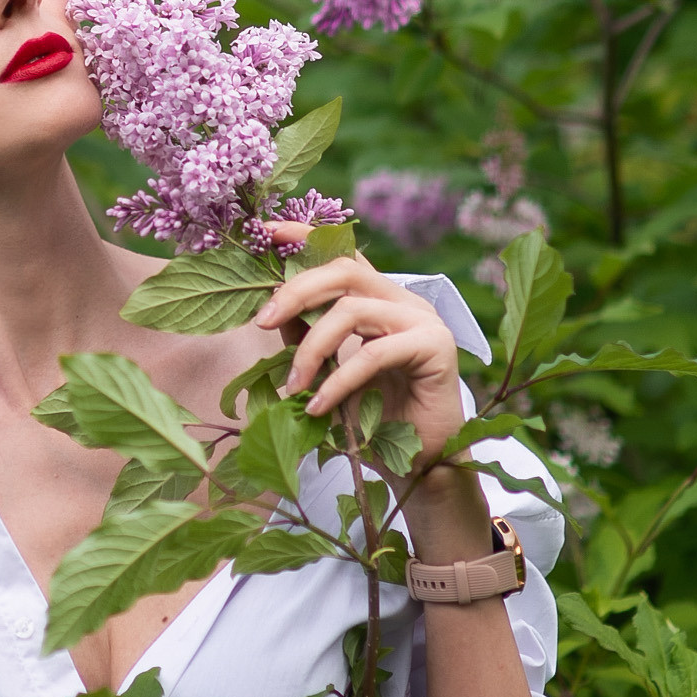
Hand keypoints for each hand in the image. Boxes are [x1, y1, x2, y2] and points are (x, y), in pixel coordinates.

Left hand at [250, 233, 494, 561]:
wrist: (424, 464)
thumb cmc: (375, 417)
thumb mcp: (329, 369)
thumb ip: (306, 335)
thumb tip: (268, 310)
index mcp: (379, 297)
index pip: (342, 253)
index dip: (305, 236)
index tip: (267, 232)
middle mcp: (403, 298)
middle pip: (343, 270)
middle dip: (295, 290)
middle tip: (261, 321)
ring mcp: (423, 319)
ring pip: (352, 310)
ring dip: (312, 348)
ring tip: (293, 386)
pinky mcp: (436, 347)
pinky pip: (374, 353)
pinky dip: (339, 379)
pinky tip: (319, 407)